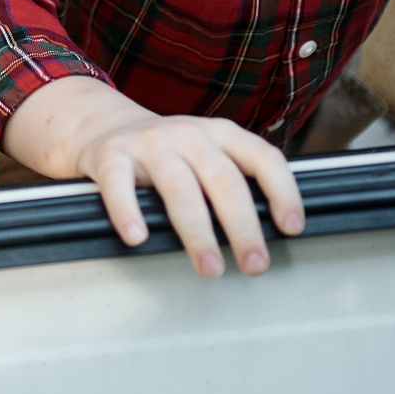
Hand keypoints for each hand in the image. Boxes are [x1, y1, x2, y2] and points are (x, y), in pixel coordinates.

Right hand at [3, 76, 303, 277]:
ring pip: (179, 186)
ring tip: (210, 267)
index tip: (291, 227)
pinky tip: (138, 237)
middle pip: (224, 180)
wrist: (103, 126)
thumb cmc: (167, 155)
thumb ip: (234, 183)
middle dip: (243, 227)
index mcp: (220, 134)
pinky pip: (120, 185)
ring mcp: (149, 142)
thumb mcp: (206, 156)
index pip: (263, 157)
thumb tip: (267, 238)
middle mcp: (189, 134)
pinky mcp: (111, 155)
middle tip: (254, 264)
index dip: (283, 191)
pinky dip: (129, 212)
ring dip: (198, 231)